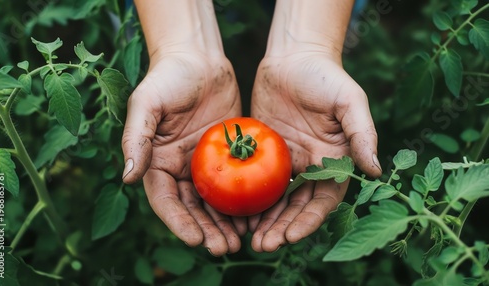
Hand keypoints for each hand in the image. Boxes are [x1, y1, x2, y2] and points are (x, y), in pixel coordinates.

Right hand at [121, 53, 242, 255]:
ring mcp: (206, 163)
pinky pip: (237, 182)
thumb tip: (128, 177)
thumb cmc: (167, 77)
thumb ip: (136, 138)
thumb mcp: (146, 104)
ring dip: (227, 224)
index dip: (179, 222)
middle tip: (226, 248)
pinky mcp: (229, 154)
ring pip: (216, 202)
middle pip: (193, 209)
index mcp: (158, 162)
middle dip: (207, 231)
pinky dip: (245, 201)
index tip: (196, 239)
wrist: (198, 59)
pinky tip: (258, 216)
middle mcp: (181, 169)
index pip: (166, 200)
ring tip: (243, 241)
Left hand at [249, 52, 381, 251]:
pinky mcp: (263, 151)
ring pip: (275, 199)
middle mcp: (310, 166)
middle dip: (282, 228)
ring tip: (249, 240)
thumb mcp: (349, 100)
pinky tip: (235, 214)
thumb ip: (362, 133)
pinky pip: (254, 179)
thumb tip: (376, 171)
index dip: (309, 220)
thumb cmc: (326, 76)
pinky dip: (248, 198)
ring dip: (264, 220)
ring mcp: (286, 161)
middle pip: (296, 207)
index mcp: (334, 160)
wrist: (294, 57)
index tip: (291, 236)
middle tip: (263, 246)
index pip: (323, 200)